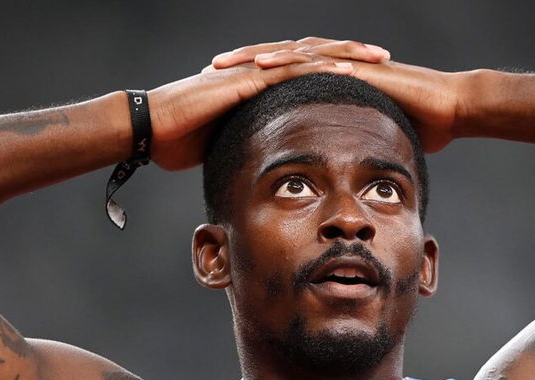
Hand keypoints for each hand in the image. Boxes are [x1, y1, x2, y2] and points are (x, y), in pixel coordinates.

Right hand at [147, 40, 389, 169]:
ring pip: (308, 57)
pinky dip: (318, 71)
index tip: (369, 79)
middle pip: (314, 57)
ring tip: (377, 60)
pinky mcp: (244, 80)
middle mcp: (258, 71)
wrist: (146, 129)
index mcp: (257, 84)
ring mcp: (251, 72)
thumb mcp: (224, 144)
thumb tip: (261, 167)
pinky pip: (287, 72)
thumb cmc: (177, 140)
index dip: (337, 73)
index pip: (305, 72)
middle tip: (387, 60)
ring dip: (345, 58)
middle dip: (351, 57)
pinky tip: (345, 74)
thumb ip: (246, 145)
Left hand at [205, 37, 465, 152]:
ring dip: (254, 58)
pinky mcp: (358, 66)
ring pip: (290, 55)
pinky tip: (264, 65)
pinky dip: (290, 61)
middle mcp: (334, 69)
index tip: (218, 95)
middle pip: (277, 61)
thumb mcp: (372, 141)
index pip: (282, 80)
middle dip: (241, 65)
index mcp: (332, 85)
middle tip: (205, 72)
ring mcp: (345, 64)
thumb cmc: (419, 127)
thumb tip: (336, 182)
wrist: (451, 110)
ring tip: (223, 64)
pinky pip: (318, 61)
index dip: (250, 84)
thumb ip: (350, 151)